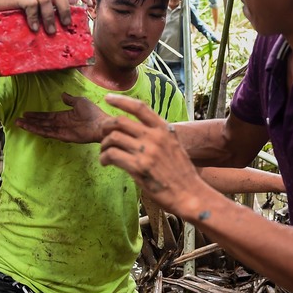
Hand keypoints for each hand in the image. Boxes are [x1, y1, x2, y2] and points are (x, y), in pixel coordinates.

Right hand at [0, 0, 91, 34]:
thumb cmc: (16, 4)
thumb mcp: (36, 1)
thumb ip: (52, 2)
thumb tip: (74, 7)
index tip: (89, 4)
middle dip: (66, 10)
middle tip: (67, 25)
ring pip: (47, 0)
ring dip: (50, 18)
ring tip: (50, 32)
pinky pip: (32, 6)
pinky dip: (35, 18)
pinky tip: (35, 28)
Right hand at [16, 93, 107, 143]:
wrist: (101, 123)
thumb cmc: (93, 113)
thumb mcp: (80, 101)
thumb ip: (70, 99)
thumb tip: (62, 95)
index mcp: (65, 116)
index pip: (47, 116)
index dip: (37, 115)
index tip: (26, 113)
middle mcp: (61, 124)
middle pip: (42, 123)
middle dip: (30, 121)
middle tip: (18, 120)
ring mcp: (62, 131)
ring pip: (43, 128)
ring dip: (31, 126)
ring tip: (19, 123)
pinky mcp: (63, 136)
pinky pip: (48, 133)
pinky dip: (39, 131)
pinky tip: (30, 128)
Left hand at [99, 94, 207, 213]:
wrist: (190, 194)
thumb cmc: (182, 174)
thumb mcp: (174, 146)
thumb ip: (159, 136)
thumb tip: (139, 129)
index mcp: (164, 129)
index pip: (140, 107)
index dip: (121, 100)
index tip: (108, 98)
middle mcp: (155, 137)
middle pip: (120, 121)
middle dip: (106, 127)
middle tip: (103, 135)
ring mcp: (146, 152)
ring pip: (113, 138)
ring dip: (104, 145)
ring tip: (105, 153)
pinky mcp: (138, 167)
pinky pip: (112, 155)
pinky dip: (104, 157)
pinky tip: (105, 162)